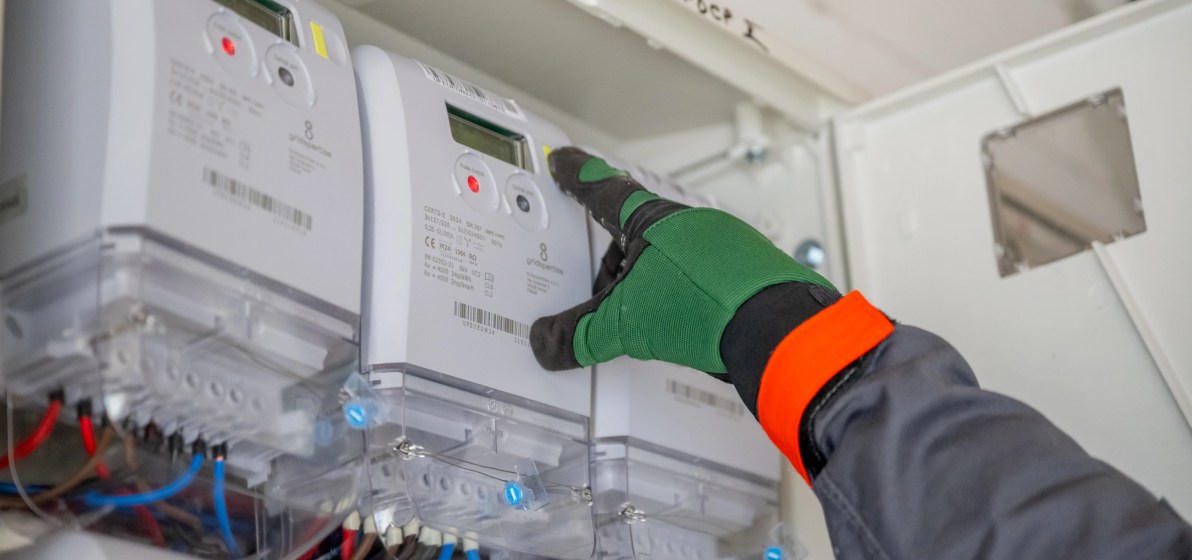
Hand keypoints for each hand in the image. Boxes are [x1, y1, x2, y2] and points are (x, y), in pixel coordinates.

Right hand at [530, 148, 840, 384]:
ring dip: (652, 285)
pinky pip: (702, 278)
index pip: (604, 192)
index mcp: (654, 222)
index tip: (564, 163)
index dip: (578, 178)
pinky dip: (684, 298)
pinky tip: (683, 325)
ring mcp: (723, 247)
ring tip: (645, 319)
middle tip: (600, 293)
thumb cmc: (708, 304)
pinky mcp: (747, 273)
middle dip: (615, 265)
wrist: (776, 328)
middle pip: (636, 235)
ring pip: (671, 258)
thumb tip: (548, 344)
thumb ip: (581, 335)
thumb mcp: (626, 324)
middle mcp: (691, 226)